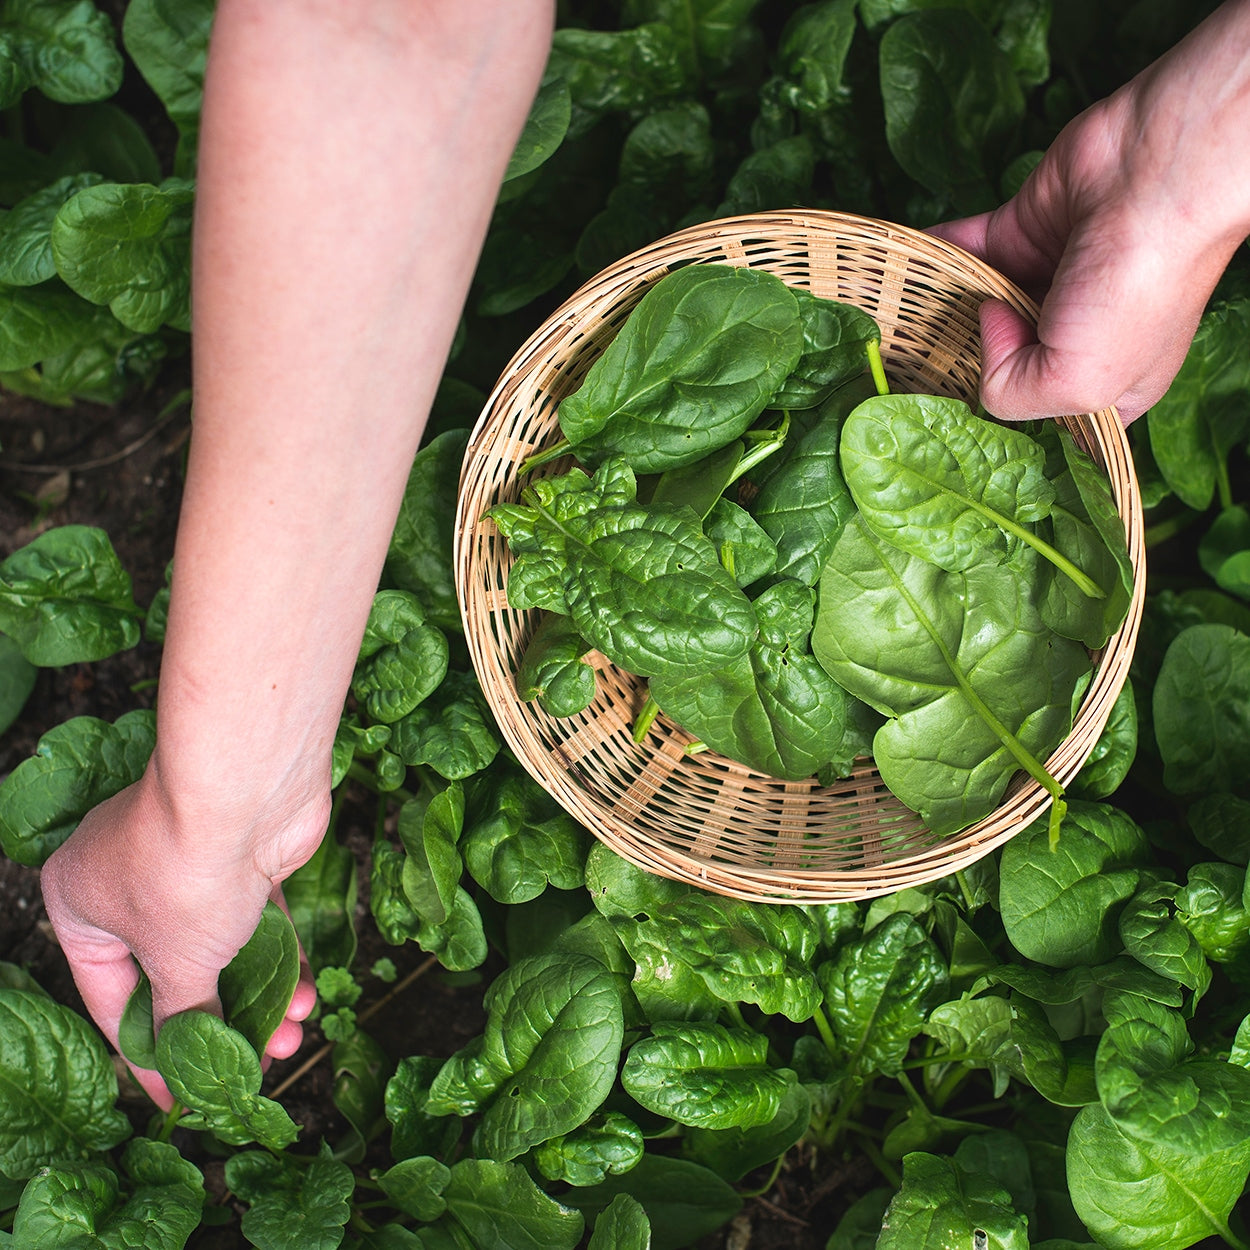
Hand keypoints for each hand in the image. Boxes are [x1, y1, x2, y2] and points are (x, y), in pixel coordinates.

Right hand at [39, 767, 326, 1109]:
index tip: (179, 1097)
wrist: (248, 788)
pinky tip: (304, 996)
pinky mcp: (245, 857)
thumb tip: (193, 1052)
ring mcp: (191, 865)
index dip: (147, 1054)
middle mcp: (129, 880)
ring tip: (291, 1037)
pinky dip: (279, 959)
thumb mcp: (176, 962)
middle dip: (219, 1023)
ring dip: (258, 995)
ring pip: (222, 949)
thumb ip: (183, 1012)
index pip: (110, 998)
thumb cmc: (185, 871)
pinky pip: (258, 923)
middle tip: (254, 1065)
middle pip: (174, 973)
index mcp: (79, 903)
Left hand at [930, 1, 1249, 424]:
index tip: (959, 427)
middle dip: (960, 368)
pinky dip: (932, 258)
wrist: (1157, 175)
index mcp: (1105, 386)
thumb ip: (1011, 391)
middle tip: (906, 380)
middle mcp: (1074, 336)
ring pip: (976, 306)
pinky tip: (897, 272)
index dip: (1008, 419)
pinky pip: (963, 251)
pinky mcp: (1020, 231)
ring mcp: (1045, 281)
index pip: (1044, 419)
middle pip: (1001, 363)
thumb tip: (981, 330)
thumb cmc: (1137, 289)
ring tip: (889, 330)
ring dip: (938, 311)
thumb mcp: (1076, 382)